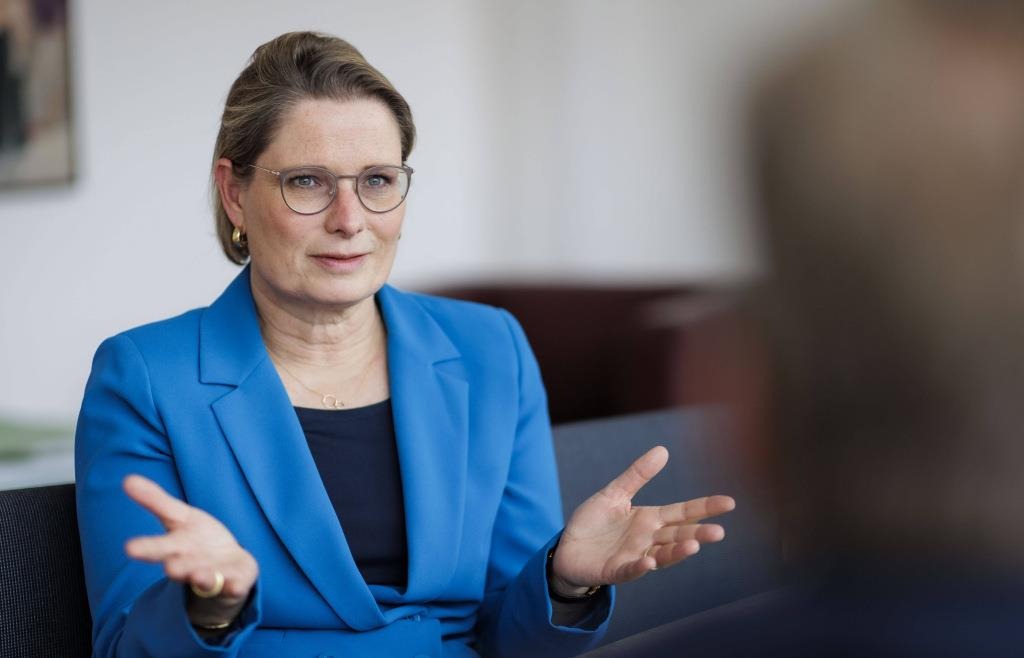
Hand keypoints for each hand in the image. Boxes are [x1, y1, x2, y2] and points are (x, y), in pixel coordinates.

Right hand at [123, 474, 258, 627]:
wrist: (228, 568)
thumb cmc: (197, 540)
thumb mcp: (179, 517)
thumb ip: (155, 501)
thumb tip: (127, 478)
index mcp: (174, 549)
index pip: (157, 547)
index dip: (144, 548)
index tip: (129, 548)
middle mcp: (191, 567)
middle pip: (180, 567)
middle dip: (176, 568)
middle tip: (170, 568)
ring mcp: (213, 577)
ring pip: (207, 579)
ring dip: (204, 577)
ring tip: (199, 575)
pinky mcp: (235, 582)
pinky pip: (235, 585)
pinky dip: (234, 585)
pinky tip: (234, 585)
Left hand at [550, 446, 734, 594]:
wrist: (567, 548)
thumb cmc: (594, 523)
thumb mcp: (614, 494)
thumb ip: (637, 475)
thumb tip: (663, 450)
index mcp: (650, 520)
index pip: (682, 513)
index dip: (704, 508)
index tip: (729, 502)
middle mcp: (647, 540)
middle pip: (678, 535)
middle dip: (698, 534)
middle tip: (719, 532)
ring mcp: (634, 557)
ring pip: (661, 555)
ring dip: (677, 552)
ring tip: (694, 546)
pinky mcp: (615, 571)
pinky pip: (630, 570)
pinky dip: (639, 567)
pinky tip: (648, 561)